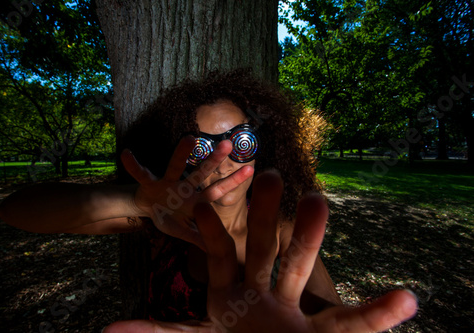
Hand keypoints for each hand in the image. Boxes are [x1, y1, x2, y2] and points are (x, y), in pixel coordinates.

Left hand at [103, 171, 417, 332]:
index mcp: (231, 291)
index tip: (201, 199)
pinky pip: (356, 324)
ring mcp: (294, 310)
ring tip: (322, 202)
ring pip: (306, 268)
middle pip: (266, 247)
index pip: (219, 252)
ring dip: (313, 238)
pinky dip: (380, 314)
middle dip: (268, 213)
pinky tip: (408, 300)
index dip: (211, 226)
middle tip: (267, 174)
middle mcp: (265, 291)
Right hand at [121, 136, 253, 248]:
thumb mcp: (186, 232)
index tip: (251, 168)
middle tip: (229, 144)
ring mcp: (167, 183)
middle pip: (202, 173)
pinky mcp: (149, 183)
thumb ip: (202, 238)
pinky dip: (133, 166)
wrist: (148, 208)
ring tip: (189, 138)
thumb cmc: (172, 217)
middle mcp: (185, 187)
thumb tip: (224, 253)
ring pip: (175, 166)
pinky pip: (141, 174)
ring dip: (181, 153)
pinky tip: (126, 154)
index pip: (218, 190)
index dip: (233, 182)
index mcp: (196, 200)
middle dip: (214, 160)